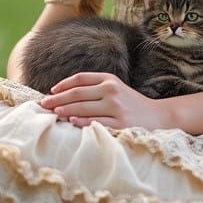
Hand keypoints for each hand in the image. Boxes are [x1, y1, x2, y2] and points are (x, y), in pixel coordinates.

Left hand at [39, 72, 170, 129]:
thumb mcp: (116, 89)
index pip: (81, 78)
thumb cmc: (131, 104)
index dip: (64, 84)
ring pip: (84, 108)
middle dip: (58, 99)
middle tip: (44, 104)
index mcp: (110, 80)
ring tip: (54, 112)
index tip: (51, 91)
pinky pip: (96, 122)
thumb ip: (95, 88)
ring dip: (66, 110)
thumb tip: (64, 95)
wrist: (158, 116)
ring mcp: (116, 108)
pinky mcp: (120, 123)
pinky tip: (71, 121)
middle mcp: (112, 91)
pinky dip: (82, 122)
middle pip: (78, 93)